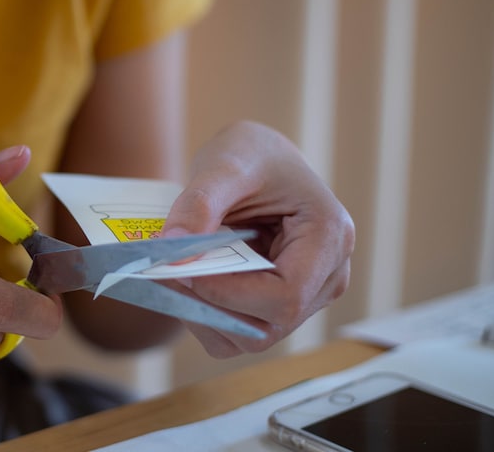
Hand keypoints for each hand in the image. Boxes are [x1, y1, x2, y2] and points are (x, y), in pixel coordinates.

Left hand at [161, 120, 353, 356]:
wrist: (257, 161)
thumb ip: (200, 203)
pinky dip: (205, 316)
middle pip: (269, 325)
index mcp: (330, 238)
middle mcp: (327, 276)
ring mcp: (305, 297)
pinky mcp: (276, 307)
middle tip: (163, 271)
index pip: (286, 295)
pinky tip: (187, 282)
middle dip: (210, 305)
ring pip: (250, 338)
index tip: (183, 271)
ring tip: (172, 272)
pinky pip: (238, 334)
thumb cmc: (253, 155)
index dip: (231, 294)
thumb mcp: (226, 163)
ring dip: (203, 314)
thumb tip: (173, 248)